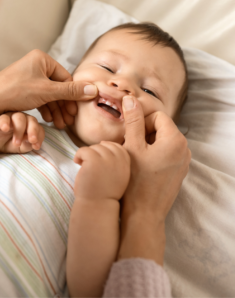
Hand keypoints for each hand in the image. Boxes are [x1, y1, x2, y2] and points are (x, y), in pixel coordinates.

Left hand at [0, 50, 97, 130]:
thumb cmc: (16, 92)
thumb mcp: (47, 91)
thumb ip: (71, 91)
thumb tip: (94, 90)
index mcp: (42, 59)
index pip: (65, 78)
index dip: (73, 97)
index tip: (76, 112)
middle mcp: (35, 64)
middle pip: (57, 87)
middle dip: (63, 106)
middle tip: (68, 121)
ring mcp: (28, 76)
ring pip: (48, 94)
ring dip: (55, 109)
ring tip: (59, 124)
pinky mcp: (22, 88)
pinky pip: (39, 97)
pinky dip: (45, 108)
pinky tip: (48, 120)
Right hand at [0, 112, 44, 153]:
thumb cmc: (12, 144)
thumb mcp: (23, 147)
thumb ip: (28, 144)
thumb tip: (32, 141)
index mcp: (31, 125)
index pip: (39, 128)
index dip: (39, 136)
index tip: (36, 146)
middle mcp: (24, 119)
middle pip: (32, 120)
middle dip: (33, 131)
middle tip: (32, 140)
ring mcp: (12, 117)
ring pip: (19, 118)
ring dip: (19, 130)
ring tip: (16, 143)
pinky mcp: (1, 118)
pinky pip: (3, 118)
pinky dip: (5, 123)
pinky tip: (5, 129)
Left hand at [74, 141, 129, 200]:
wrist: (96, 206)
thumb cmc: (104, 193)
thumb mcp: (117, 176)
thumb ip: (115, 161)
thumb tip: (104, 142)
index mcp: (125, 165)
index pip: (118, 147)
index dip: (106, 150)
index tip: (98, 159)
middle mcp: (118, 161)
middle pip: (105, 146)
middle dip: (95, 153)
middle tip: (89, 165)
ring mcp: (107, 159)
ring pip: (94, 147)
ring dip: (87, 155)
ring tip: (84, 166)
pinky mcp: (94, 160)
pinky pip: (84, 149)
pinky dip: (78, 155)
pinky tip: (77, 163)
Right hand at [121, 95, 190, 220]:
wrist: (143, 214)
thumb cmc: (135, 181)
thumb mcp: (132, 146)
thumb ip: (133, 121)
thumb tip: (131, 99)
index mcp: (175, 140)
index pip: (157, 116)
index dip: (140, 122)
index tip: (129, 135)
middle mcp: (184, 150)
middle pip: (160, 128)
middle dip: (143, 133)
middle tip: (129, 146)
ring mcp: (182, 163)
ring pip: (161, 141)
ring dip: (146, 144)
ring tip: (133, 157)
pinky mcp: (177, 173)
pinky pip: (165, 154)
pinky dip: (152, 155)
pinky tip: (140, 167)